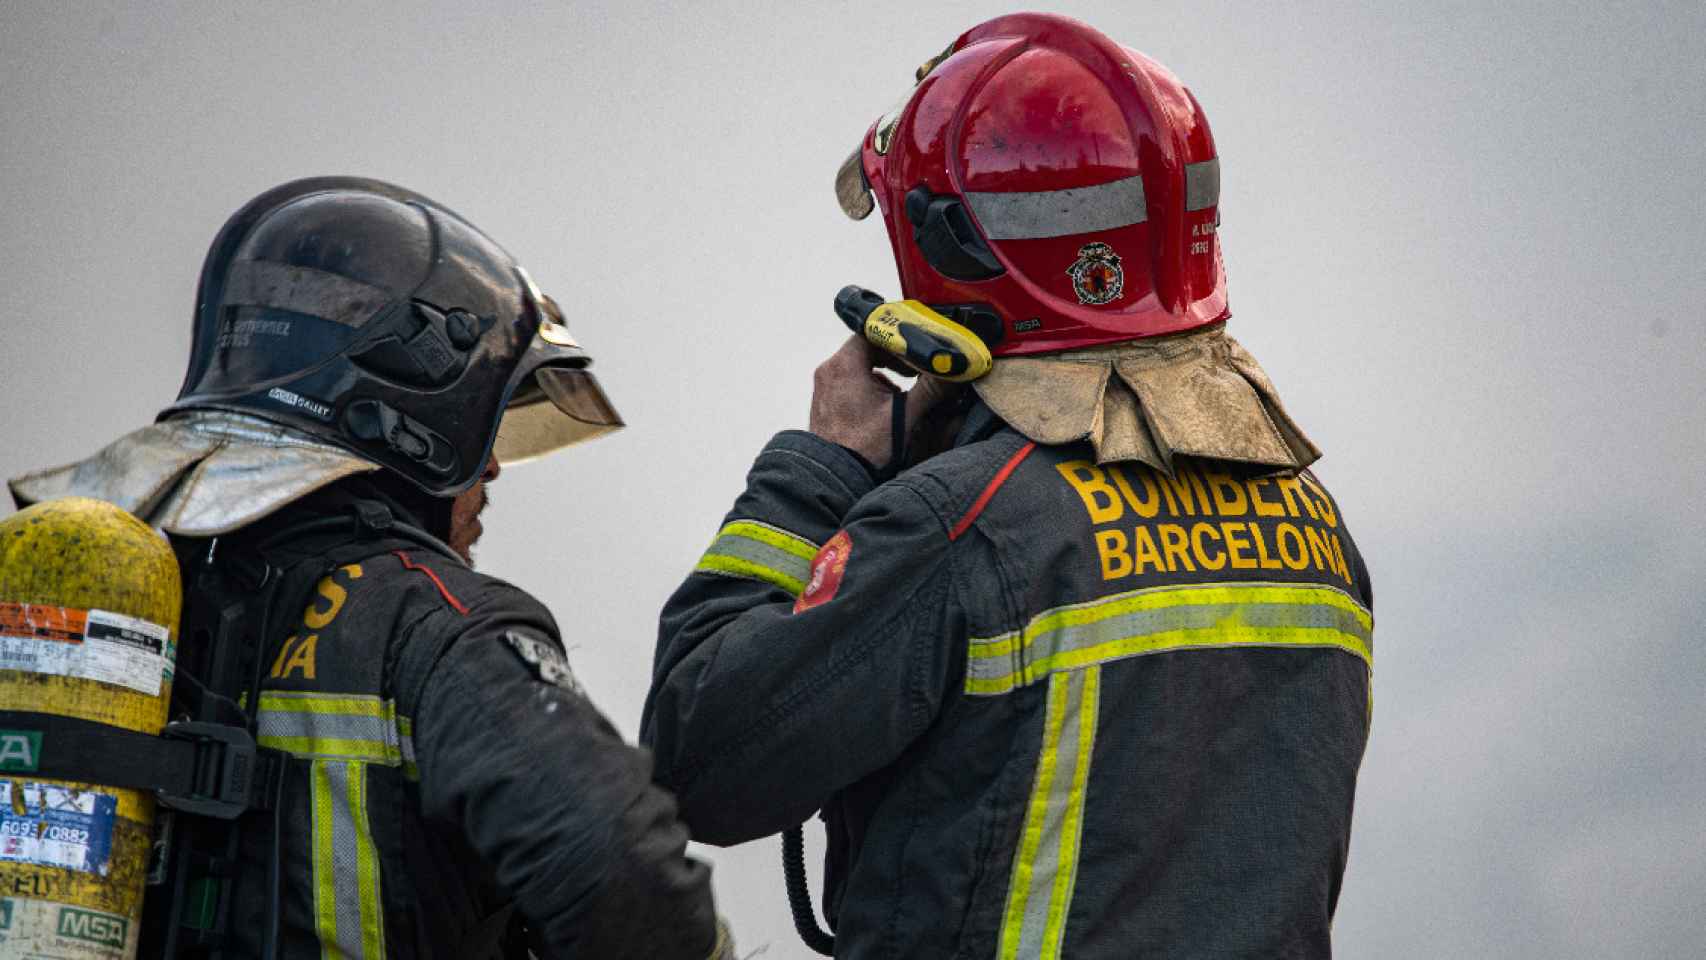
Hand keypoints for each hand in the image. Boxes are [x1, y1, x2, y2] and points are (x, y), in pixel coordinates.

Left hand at [809, 334, 956, 468]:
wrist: (837, 479)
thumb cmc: (864, 449)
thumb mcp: (904, 415)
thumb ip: (931, 388)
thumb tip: (953, 372)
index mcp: (844, 366)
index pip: (874, 332)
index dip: (899, 337)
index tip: (918, 346)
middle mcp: (830, 371)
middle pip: (867, 348)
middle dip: (895, 357)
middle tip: (916, 368)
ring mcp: (825, 387)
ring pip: (859, 365)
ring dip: (884, 373)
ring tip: (904, 390)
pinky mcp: (827, 401)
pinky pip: (850, 382)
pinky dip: (870, 386)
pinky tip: (886, 405)